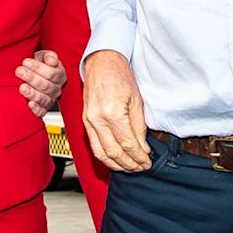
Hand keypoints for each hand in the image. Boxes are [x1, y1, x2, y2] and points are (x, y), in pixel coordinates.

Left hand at [18, 49, 64, 116]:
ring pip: (43, 98)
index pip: (51, 73)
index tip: (25, 62)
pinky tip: (29, 104)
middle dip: (31, 78)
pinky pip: (42, 111)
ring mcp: (50, 99)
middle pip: (46, 85)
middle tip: (19, 71)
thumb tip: (52, 61)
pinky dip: (36, 109)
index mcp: (59, 74)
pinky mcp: (43, 109)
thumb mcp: (43, 56)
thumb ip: (48, 56)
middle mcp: (57, 88)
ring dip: (32, 93)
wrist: (34, 75)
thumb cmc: (39, 64)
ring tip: (22, 87)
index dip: (38, 68)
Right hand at [82, 50, 150, 171]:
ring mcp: (89, 121)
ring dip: (116, 164)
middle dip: (129, 164)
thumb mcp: (136, 100)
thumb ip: (139, 126)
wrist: (102, 64)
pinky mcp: (85, 122)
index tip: (147, 162)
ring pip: (101, 153)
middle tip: (140, 168)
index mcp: (113, 112)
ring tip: (129, 168)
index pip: (127, 143)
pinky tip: (115, 159)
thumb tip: (143, 147)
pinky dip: (105, 156)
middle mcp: (97, 119)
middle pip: (113, 152)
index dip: (138, 156)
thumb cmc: (119, 76)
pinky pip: (94, 145)